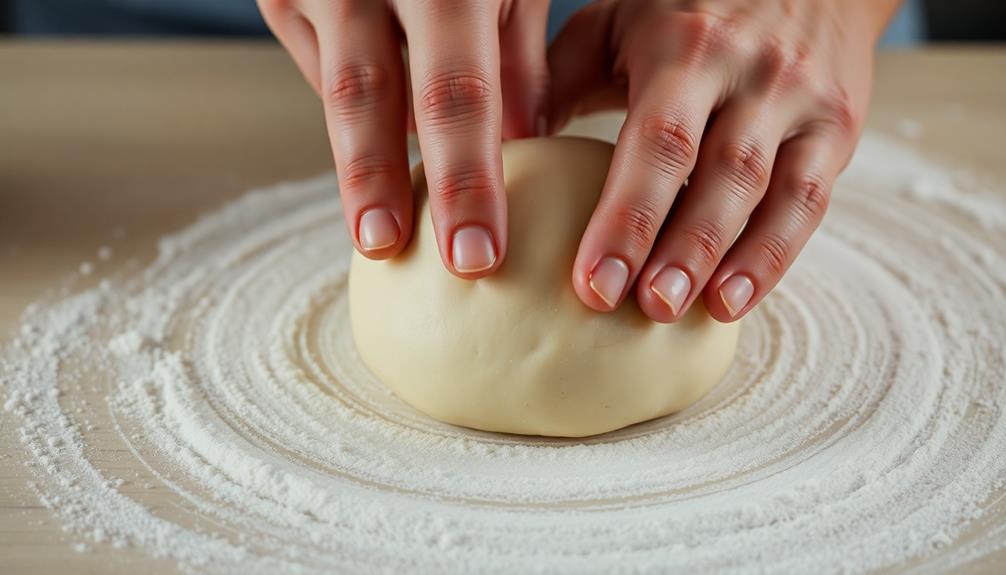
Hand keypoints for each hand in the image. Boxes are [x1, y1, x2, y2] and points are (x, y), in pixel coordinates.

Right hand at [258, 0, 549, 277]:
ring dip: (359, 170)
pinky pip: (322, 71)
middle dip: (380, 186)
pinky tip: (379, 145)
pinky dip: (355, 115)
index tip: (477, 258)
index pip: (456, 93)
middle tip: (393, 256)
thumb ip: (518, 58)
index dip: (464, 182)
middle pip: (368, 98)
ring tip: (377, 238)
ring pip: (335, 95)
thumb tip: (520, 148)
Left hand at [549, 0, 899, 321]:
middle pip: (719, 170)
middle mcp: (750, 69)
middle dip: (678, 247)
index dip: (628, 216)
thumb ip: (559, 79)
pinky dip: (774, 257)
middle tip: (640, 309)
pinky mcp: (836, 126)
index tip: (591, 282)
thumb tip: (497, 152)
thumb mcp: (615, 24)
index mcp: (685, 44)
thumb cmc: (682, 12)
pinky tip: (733, 302)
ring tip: (680, 313)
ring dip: (725, 259)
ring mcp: (799, 99)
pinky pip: (810, 202)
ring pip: (769, 191)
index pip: (658, 140)